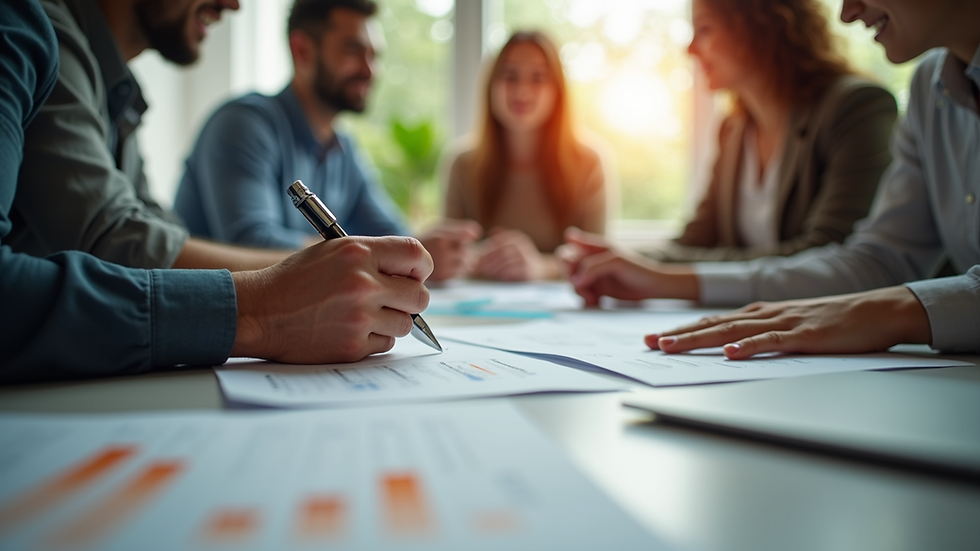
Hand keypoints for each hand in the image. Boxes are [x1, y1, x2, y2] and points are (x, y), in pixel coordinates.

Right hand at [230, 236, 431, 363]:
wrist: (259, 311)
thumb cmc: (296, 280)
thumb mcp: (333, 251)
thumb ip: (373, 257)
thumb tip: (412, 274)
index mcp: (358, 252)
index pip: (416, 254)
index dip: (422, 267)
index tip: (415, 275)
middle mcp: (363, 283)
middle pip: (420, 296)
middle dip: (411, 300)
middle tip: (393, 300)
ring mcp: (359, 317)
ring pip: (405, 324)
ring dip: (391, 321)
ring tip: (364, 314)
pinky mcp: (352, 346)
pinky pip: (385, 344)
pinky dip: (373, 339)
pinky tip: (350, 329)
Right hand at [418, 219, 481, 280]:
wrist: (407, 259)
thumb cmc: (428, 240)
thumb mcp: (439, 228)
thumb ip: (459, 228)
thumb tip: (477, 233)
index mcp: (440, 238)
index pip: (465, 236)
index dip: (466, 237)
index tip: (463, 238)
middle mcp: (441, 253)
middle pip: (468, 251)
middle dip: (465, 250)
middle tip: (451, 248)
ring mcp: (442, 267)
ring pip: (468, 263)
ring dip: (464, 260)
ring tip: (449, 256)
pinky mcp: (443, 278)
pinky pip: (462, 272)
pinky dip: (459, 268)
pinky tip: (447, 264)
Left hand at [474, 228, 553, 280]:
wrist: (541, 270)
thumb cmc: (521, 258)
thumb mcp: (513, 245)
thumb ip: (502, 238)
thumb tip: (491, 232)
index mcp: (517, 237)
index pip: (499, 241)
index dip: (487, 250)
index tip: (477, 258)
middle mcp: (523, 245)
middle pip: (501, 251)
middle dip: (488, 260)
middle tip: (479, 267)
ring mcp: (527, 257)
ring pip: (506, 261)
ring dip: (494, 267)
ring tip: (486, 272)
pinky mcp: (529, 270)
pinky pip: (513, 271)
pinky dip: (503, 273)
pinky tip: (497, 276)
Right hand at [559, 227, 698, 305]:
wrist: (652, 287)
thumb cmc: (637, 269)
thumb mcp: (615, 262)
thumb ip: (592, 267)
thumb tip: (576, 280)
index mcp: (594, 248)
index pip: (569, 248)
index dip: (567, 260)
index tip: (575, 269)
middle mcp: (590, 261)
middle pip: (566, 267)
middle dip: (571, 278)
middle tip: (581, 287)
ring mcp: (592, 276)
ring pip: (573, 283)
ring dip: (579, 292)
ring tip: (592, 298)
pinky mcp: (597, 289)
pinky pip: (581, 294)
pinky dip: (585, 299)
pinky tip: (597, 302)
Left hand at [648, 286, 932, 358]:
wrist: (876, 311)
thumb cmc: (834, 322)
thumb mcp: (790, 326)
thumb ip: (763, 335)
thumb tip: (732, 348)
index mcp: (760, 313)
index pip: (713, 323)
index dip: (682, 331)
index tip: (655, 339)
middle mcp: (765, 314)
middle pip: (713, 326)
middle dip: (679, 335)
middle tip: (649, 344)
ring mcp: (783, 323)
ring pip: (732, 332)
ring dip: (699, 340)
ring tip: (671, 346)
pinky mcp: (804, 335)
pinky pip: (772, 342)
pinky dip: (749, 346)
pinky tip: (730, 352)